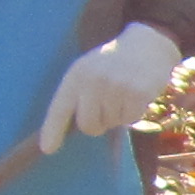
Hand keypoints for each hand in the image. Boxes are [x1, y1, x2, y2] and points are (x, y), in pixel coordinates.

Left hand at [38, 23, 183, 153]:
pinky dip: (133, 112)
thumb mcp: (87, 72)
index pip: (60, 108)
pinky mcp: (137, 94)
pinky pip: (130, 119)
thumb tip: (71, 130)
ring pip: (111, 124)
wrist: (146, 45)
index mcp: (76, 76)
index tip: (48, 149)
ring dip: (117, 115)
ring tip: (122, 94)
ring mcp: (116, 87)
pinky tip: (135, 95)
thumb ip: (77, 96)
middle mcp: (93, 82)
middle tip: (106, 107)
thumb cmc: (112, 64)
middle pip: (88, 126)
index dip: (52, 130)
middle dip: (97, 123)